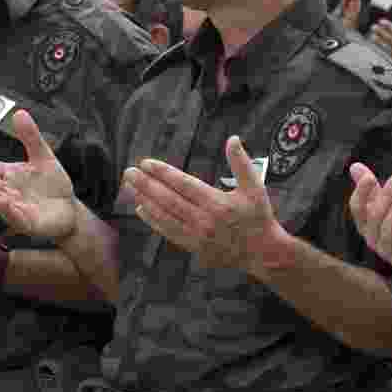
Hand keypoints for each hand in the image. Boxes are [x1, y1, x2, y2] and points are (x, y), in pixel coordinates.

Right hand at [0, 110, 79, 242]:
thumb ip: (30, 137)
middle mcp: (7, 192)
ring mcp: (15, 208)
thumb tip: (19, 112)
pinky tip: (5, 202)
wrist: (69, 208)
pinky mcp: (26, 223)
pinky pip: (16, 217)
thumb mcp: (43, 157)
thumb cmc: (53, 184)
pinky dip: (9, 210)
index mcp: (8, 176)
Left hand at [124, 136, 288, 272]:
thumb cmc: (258, 216)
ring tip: (131, 188)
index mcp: (217, 203)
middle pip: (169, 200)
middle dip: (146, 185)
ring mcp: (197, 236)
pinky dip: (154, 221)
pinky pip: (169, 232)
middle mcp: (204, 220)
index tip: (147, 163)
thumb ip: (241, 162)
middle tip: (129, 172)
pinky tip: (142, 209)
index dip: (163, 173)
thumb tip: (232, 139)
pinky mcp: (194, 248)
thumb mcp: (255, 187)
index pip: (184, 185)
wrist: (262, 253)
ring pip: (165, 217)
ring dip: (146, 201)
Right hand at [348, 163, 391, 281]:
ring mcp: (386, 250)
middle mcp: (371, 238)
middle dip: (386, 194)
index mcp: (365, 224)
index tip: (370, 176)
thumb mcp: (387, 206)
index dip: (361, 192)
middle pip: (374, 215)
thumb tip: (354, 165)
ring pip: (388, 227)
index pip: (356, 208)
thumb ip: (372, 188)